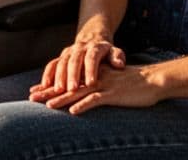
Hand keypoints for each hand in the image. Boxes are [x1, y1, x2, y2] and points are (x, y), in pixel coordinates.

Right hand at [28, 37, 124, 102]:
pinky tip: (43, 87)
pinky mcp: (60, 58)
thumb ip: (117, 57)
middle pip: (74, 61)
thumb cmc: (107, 53)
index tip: (91, 83)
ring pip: (61, 63)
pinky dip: (47, 75)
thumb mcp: (115, 52)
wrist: (92, 39)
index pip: (92, 57)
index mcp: (94, 47)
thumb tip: (119, 64)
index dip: (91, 70)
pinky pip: (52, 65)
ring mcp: (68, 52)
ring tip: (57, 91)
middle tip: (71, 89)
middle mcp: (79, 48)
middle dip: (72, 75)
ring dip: (58, 77)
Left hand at [41, 66, 164, 114]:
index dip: (52, 85)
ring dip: (63, 99)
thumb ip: (99, 86)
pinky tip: (73, 112)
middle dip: (50, 91)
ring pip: (78, 91)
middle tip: (33, 97)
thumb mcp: (113, 83)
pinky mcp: (113, 93)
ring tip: (48, 105)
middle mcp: (96, 78)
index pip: (69, 80)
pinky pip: (96, 99)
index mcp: (94, 75)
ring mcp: (104, 85)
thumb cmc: (134, 84)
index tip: (37, 90)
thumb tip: (85, 94)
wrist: (154, 80)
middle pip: (68, 85)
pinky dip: (84, 105)